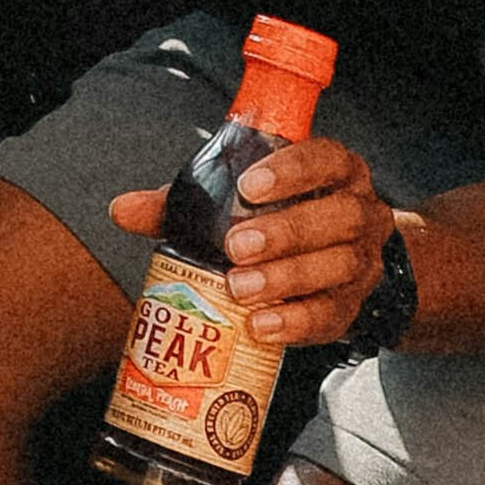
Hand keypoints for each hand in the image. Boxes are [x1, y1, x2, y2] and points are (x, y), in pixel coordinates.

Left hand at [109, 139, 392, 351]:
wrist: (336, 266)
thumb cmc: (276, 219)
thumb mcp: (236, 201)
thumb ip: (185, 202)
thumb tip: (122, 210)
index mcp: (335, 171)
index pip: (326, 158)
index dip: (292, 170)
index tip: (249, 187)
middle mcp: (360, 212)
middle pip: (338, 217)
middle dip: (286, 231)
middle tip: (235, 247)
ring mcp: (363, 262)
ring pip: (339, 267)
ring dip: (287, 278)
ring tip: (240, 288)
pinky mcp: (352, 307)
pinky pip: (333, 316)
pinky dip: (295, 321)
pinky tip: (260, 326)